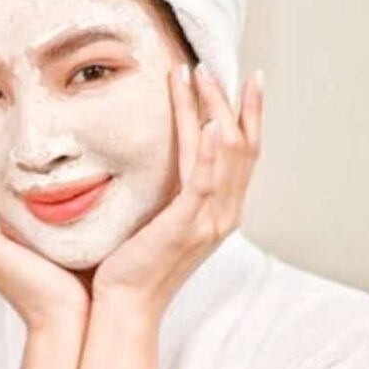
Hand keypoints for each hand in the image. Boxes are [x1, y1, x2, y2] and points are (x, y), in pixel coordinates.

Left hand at [90, 63, 263, 322]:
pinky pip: (206, 181)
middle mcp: (222, 214)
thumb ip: (168, 194)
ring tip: (198, 75)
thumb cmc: (132, 265)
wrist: (123, 305)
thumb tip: (155, 162)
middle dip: (229, 100)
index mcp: (218, 211)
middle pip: (241, 145)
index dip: (245, 114)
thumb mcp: (158, 222)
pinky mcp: (185, 225)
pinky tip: (213, 123)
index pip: (242, 152)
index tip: (241, 79)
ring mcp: (208, 220)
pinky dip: (214, 150)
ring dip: (213, 109)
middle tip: (212, 64)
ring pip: (224, 153)